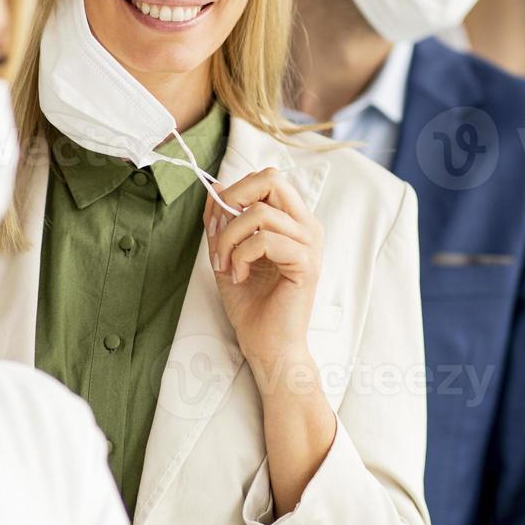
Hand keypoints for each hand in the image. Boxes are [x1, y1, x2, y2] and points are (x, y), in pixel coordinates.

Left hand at [204, 167, 323, 375]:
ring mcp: (309, 243)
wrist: (267, 346)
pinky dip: (242, 256)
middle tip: (221, 230)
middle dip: (234, 198)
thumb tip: (215, 188)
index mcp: (293, 222)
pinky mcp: (306, 263)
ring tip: (228, 264)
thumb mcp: (227, 254)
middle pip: (271, 179)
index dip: (236, 192)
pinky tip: (240, 276)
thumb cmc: (252, 304)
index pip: (268, 179)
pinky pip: (265, 239)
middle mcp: (306, 226)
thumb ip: (221, 221)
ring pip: (259, 212)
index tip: (218, 223)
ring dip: (230, 238)